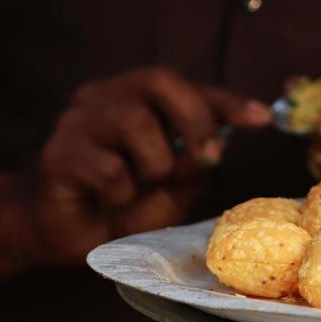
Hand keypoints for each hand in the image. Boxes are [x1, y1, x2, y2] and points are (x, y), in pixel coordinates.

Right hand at [34, 67, 270, 265]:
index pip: (187, 86)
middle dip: (196, 121)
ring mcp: (76, 122)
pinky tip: (111, 201)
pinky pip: (110, 168)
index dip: (226, 100)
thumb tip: (220, 142)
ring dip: (155, 166)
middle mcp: (104, 99)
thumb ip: (198, 160)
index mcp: (136, 99)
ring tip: (141, 188)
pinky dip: (123, 194)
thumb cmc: (131, 207)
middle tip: (208, 160)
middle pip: (159, 81)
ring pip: (135, 122)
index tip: (263, 119)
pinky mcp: (57, 154)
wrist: (79, 241)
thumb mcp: (179, 185)